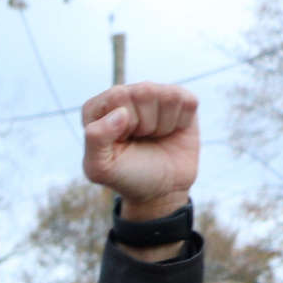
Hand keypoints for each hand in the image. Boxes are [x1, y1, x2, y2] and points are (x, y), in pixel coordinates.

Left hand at [82, 82, 198, 220]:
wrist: (160, 191)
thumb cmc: (127, 176)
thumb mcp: (100, 168)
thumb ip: (95, 139)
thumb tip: (121, 112)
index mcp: (97, 108)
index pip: (118, 95)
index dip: (125, 123)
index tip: (122, 141)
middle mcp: (124, 95)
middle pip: (145, 91)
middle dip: (145, 124)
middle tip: (140, 140)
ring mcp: (153, 95)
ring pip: (168, 96)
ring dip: (163, 125)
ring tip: (153, 137)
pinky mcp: (179, 100)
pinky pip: (187, 102)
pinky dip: (181, 122)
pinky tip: (170, 132)